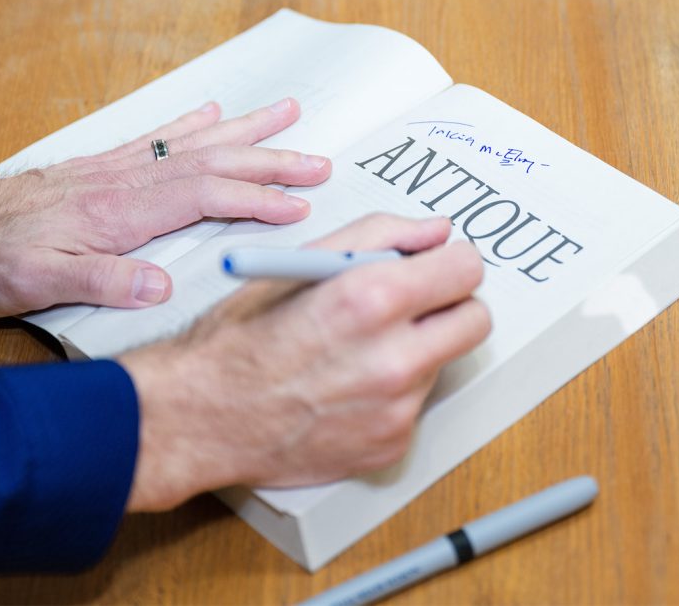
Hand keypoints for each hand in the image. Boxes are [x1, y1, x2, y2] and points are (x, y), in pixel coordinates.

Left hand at [0, 98, 330, 316]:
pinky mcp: (104, 169)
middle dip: (269, 160)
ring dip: (244, 130)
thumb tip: (159, 284)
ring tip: (285, 112)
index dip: (255, 199)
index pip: (203, 197)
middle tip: (317, 158)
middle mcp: (124, 183)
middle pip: (212, 163)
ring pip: (192, 143)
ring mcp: (116, 171)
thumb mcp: (38, 285)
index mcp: (119, 213)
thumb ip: (101, 281)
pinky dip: (191, 125)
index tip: (298, 204)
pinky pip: (157, 139)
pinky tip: (212, 113)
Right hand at [120, 214, 490, 510]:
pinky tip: (347, 388)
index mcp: (370, 300)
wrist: (203, 417)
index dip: (451, 263)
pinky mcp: (390, 446)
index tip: (438, 267)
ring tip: (356, 352)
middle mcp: (392, 359)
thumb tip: (433, 232)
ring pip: (442, 363)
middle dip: (450, 306)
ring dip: (415, 351)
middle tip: (412, 306)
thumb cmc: (239, 341)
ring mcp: (395, 410)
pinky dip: (392, 394)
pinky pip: (415, 406)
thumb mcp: (300, 263)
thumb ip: (377, 235)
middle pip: (475, 321)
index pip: (466, 270)